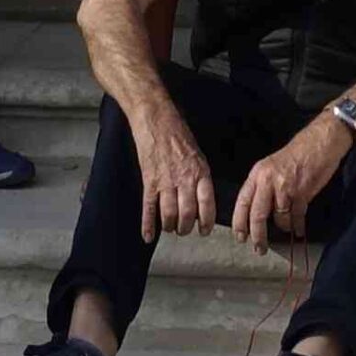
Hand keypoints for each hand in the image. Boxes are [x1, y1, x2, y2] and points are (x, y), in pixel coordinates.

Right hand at [135, 111, 217, 241]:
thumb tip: (201, 198)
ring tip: (170, 228)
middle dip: (186, 228)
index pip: (207, 204)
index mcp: (200, 171)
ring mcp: (165, 181)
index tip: (204, 230)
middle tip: (184, 231)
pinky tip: (149, 236)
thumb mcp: (198, 153)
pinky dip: (148, 225)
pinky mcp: (148, 181)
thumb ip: (200, 176)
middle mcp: (184, 179)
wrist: (155, 119)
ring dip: (170, 227)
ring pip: (169, 215)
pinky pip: (149, 208)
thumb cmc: (178, 133)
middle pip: (187, 214)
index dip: (206, 222)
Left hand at [230, 114, 350, 254]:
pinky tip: (299, 231)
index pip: (243, 201)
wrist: (321, 141)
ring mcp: (286, 187)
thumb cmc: (297, 153)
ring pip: (279, 218)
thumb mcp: (273, 166)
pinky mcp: (303, 193)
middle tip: (259, 249)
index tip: (240, 237)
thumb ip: (264, 187)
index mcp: (258, 174)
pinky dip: (298, 226)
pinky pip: (297, 216)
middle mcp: (268, 180)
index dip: (239, 222)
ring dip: (284, 227)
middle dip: (257, 235)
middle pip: (257, 215)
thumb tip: (259, 212)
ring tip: (289, 229)